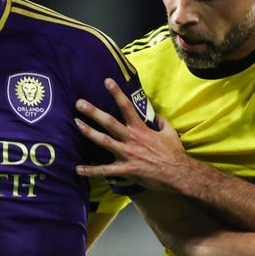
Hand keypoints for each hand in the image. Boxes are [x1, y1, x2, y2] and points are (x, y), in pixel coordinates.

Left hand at [74, 78, 191, 191]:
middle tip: (79, 103)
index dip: (116, 93)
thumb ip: (162, 122)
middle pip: (109, 122)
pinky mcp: (125, 170)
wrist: (178, 174)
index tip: (107, 81)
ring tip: (76, 124)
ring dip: (88, 132)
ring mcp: (126, 154)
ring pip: (103, 141)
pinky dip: (90, 171)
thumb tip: (157, 116)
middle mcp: (131, 139)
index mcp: (141, 129)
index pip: (127, 107)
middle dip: (93, 112)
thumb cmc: (174, 153)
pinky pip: (104, 170)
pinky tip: (77, 169)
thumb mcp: (170, 132)